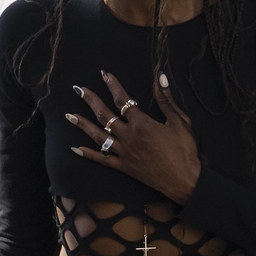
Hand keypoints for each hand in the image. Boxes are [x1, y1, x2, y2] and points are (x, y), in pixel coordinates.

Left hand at [67, 71, 201, 201]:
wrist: (184, 180)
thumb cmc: (185, 151)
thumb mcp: (180, 122)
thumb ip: (167, 100)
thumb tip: (160, 78)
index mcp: (142, 124)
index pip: (123, 100)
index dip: (113, 86)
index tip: (105, 75)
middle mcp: (129, 136)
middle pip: (105, 115)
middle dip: (91, 100)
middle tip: (78, 90)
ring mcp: (124, 153)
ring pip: (99, 136)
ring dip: (83, 124)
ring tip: (69, 116)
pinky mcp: (124, 167)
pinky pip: (102, 160)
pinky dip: (89, 154)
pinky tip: (76, 149)